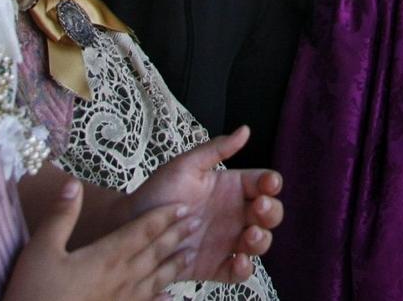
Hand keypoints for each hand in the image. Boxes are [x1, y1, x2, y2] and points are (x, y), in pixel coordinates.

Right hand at [3, 177, 195, 300]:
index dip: (164, 217)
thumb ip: (60, 216)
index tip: (183, 206)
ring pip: (155, 280)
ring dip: (173, 266)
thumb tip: (73, 184)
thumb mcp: (39, 250)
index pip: (143, 231)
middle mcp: (121, 278)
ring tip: (188, 256)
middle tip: (196, 223)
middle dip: (176, 236)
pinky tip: (172, 299)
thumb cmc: (33, 294)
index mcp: (107, 256)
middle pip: (155, 253)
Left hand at [120, 128, 283, 284]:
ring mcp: (227, 241)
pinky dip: (244, 269)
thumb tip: (244, 130)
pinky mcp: (216, 265)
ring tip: (250, 237)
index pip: (263, 183)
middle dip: (271, 211)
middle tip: (258, 208)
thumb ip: (215, 149)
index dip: (271, 183)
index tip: (268, 185)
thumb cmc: (156, 194)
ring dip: (262, 240)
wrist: (130, 227)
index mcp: (231, 188)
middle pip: (269, 213)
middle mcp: (235, 214)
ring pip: (259, 243)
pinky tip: (238, 262)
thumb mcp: (185, 166)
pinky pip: (238, 272)